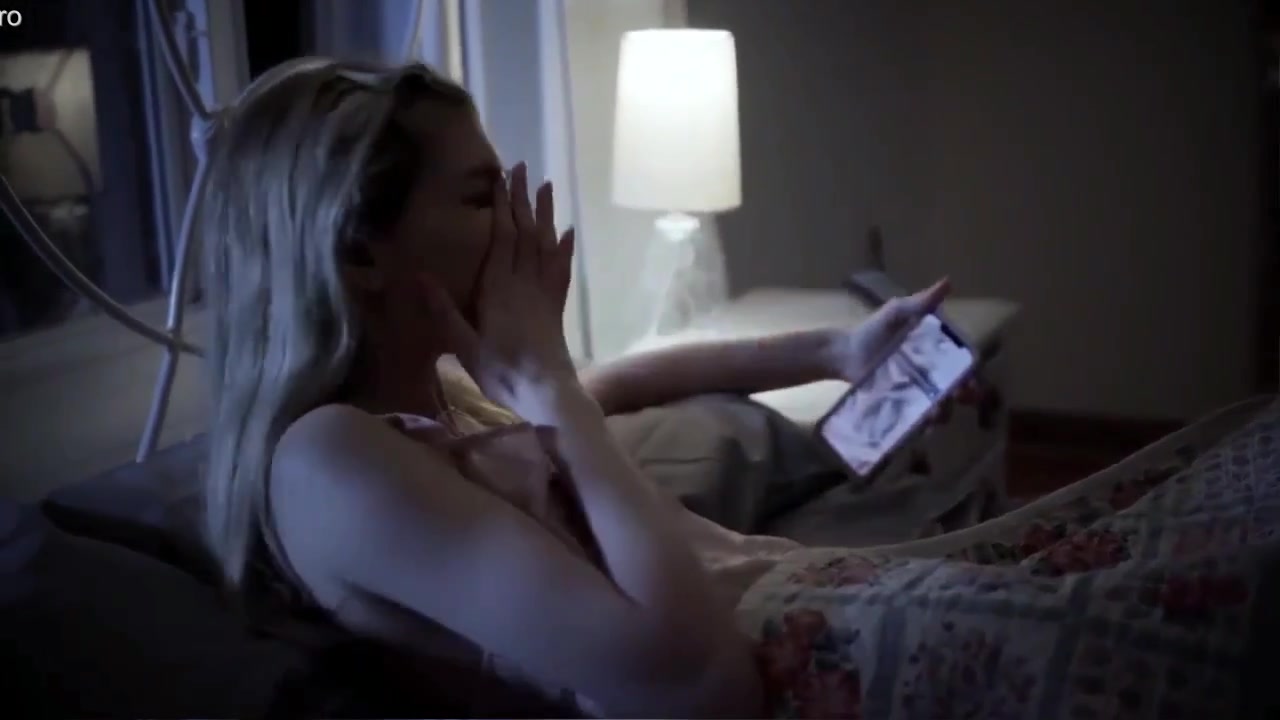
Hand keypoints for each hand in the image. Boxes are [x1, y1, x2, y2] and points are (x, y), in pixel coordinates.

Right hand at [421, 162, 578, 412]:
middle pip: (525, 232)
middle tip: (523, 168)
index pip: (502, 236)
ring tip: (546, 185)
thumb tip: (417, 275)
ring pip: (545, 244)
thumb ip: (443, 310)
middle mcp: (525, 282)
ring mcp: (544, 293)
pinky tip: (568, 232)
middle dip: (523, 199)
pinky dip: (564, 249)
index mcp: (499, 288)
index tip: (501, 177)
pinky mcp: (557, 307)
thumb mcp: (464, 345)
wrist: (547, 392)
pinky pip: (562, 270)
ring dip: (545, 214)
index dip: (502, 205)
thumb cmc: (502, 371)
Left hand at [833, 278, 982, 424]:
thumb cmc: (873, 330)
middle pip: (955, 388)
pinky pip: (916, 417)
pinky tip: (923, 427)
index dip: (971, 374)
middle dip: (963, 395)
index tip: (973, 381)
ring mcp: (915, 391)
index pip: (960, 364)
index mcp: (934, 352)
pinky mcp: (900, 405)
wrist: (843, 352)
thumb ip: (921, 303)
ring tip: (936, 414)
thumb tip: (947, 282)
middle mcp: (930, 373)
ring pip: (938, 406)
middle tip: (959, 397)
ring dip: (943, 413)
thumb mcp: (897, 313)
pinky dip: (923, 424)